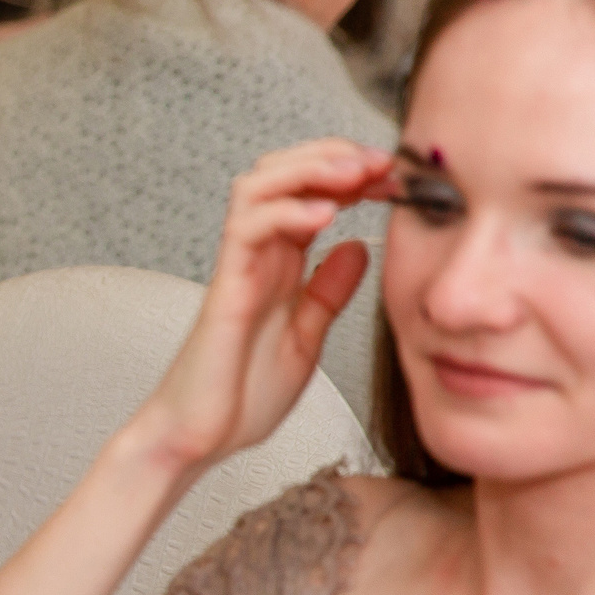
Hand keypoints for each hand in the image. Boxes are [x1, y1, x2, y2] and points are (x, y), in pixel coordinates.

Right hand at [133, 139, 392, 472]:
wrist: (199, 439)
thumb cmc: (240, 397)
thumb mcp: (307, 339)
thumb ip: (328, 293)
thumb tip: (356, 249)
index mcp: (278, 268)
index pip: (309, 195)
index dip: (351, 175)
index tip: (395, 177)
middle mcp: (257, 258)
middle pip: (281, 173)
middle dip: (333, 155)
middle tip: (381, 161)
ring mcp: (239, 269)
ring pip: (259, 185)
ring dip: (309, 168)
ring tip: (354, 171)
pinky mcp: (226, 288)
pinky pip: (247, 229)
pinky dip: (285, 210)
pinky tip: (324, 212)